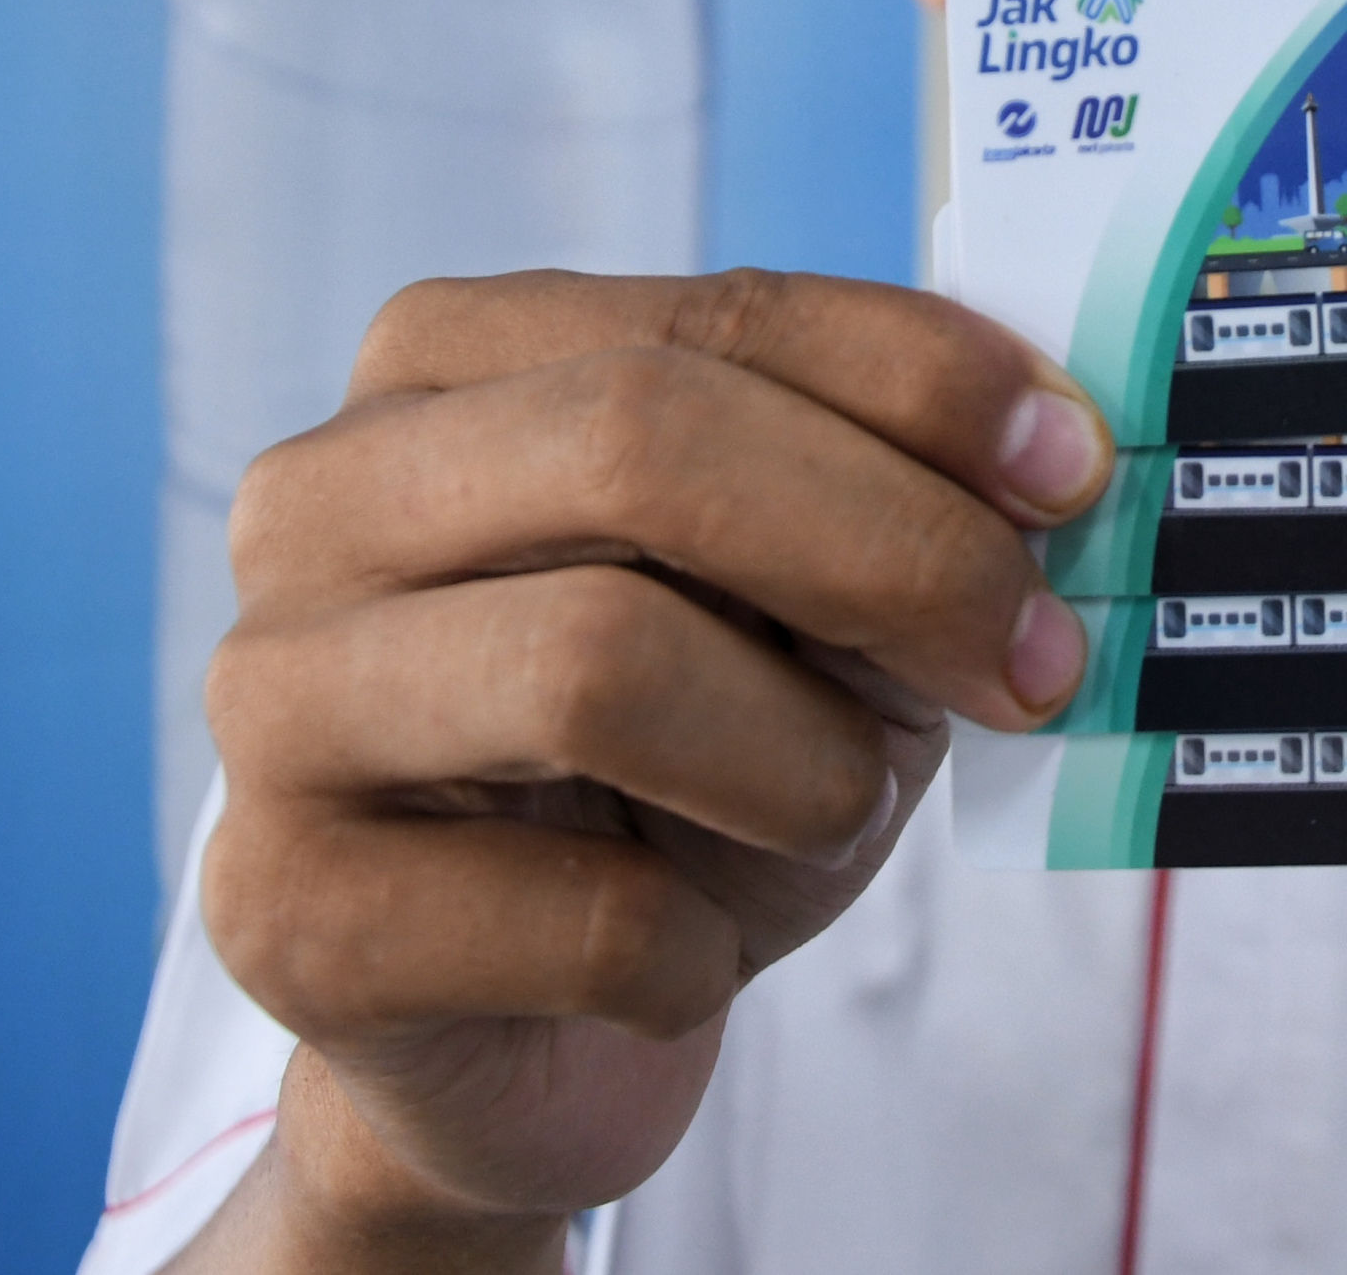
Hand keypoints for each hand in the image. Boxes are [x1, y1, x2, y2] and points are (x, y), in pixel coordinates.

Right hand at [184, 269, 1107, 1267]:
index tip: (1076, 468)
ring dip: (801, 765)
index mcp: (445, 367)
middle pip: (637, 442)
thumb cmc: (688, 775)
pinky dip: (693, 952)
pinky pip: (577, 913)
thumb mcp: (814, 603)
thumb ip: (899, 490)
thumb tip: (1055, 438)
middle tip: (1033, 662)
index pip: (713, 313)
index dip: (919, 380)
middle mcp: (318, 500)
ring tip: (827, 811)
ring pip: (598, 662)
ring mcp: (271, 702)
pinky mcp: (281, 912)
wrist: (541, 1032)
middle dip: (891, 551)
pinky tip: (671, 957)